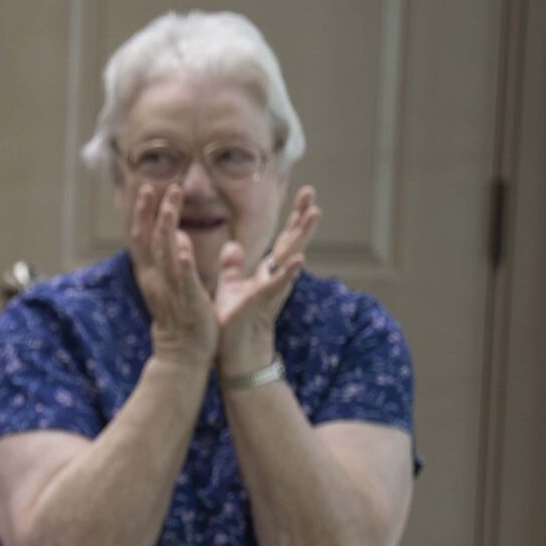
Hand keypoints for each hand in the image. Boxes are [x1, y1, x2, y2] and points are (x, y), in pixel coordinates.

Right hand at [125, 181, 217, 366]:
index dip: (143, 213)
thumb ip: (176, 260)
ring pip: (164, 252)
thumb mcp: (175, 285)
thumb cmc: (182, 320)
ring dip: (166, 225)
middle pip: (147, 239)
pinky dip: (182, 261)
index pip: (142, 238)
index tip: (148, 189)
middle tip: (156, 186)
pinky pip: (183, 278)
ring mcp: (170, 290)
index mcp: (152, 275)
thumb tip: (179, 237)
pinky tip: (183, 243)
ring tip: (170, 202)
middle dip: (150, 212)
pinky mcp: (188, 301)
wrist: (183, 355)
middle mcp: (155, 279)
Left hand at [214, 186, 315, 377]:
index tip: (306, 191)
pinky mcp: (262, 302)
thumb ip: (233, 267)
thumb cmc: (234, 323)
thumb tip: (232, 245)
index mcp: (268, 271)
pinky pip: (277, 285)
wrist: (235, 354)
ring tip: (314, 213)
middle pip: (293, 241)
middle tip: (312, 192)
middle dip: (302, 217)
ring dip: (301, 235)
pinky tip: (300, 259)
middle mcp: (275, 277)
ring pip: (291, 257)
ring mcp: (271, 289)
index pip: (285, 238)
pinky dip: (288, 272)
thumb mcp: (231, 289)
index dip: (295, 216)